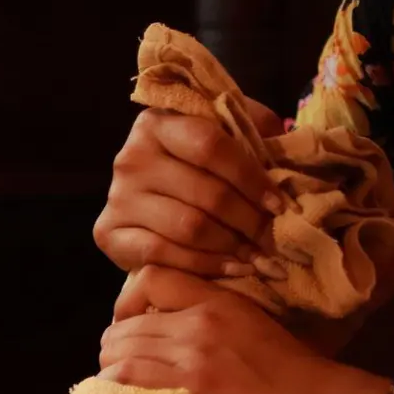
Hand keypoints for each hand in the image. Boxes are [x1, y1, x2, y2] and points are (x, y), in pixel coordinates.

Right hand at [93, 100, 284, 277]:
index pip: (211, 146)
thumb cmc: (190, 171)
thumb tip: (284, 142)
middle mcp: (130, 158)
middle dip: (248, 220)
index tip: (279, 204)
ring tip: (257, 257)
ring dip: (231, 246)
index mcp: (156, 124)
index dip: (251, 177)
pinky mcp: (108, 233)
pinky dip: (204, 265)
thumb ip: (249, 130)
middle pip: (205, 193)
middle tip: (273, 239)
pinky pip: (163, 254)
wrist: (142, 206)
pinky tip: (231, 269)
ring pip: (188, 227)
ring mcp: (117, 197)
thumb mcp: (219, 137)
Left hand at [99, 266, 392, 393]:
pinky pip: (128, 377)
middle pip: (124, 323)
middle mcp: (201, 319)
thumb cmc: (300, 379)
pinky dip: (114, 389)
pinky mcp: (193, 385)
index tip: (129, 329)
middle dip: (115, 348)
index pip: (149, 278)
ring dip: (110, 371)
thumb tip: (172, 336)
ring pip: (118, 350)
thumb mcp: (255, 330)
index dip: (126, 304)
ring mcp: (195, 351)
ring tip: (118, 390)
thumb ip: (215, 325)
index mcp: (219, 300)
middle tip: (121, 370)